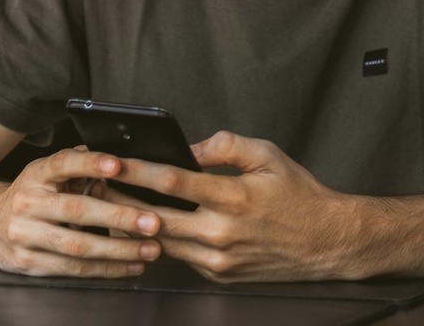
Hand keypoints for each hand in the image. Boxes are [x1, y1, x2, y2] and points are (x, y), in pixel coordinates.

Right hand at [0, 147, 164, 276]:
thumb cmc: (32, 194)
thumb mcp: (47, 173)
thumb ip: (79, 164)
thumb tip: (122, 154)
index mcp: (36, 174)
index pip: (63, 163)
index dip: (90, 163)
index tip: (118, 165)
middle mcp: (27, 203)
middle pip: (77, 211)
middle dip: (119, 218)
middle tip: (153, 222)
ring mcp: (25, 235)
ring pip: (78, 246)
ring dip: (119, 250)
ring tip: (151, 249)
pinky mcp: (28, 263)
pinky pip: (72, 269)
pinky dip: (106, 269)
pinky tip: (130, 266)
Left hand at [111, 131, 359, 281]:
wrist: (326, 242)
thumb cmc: (299, 195)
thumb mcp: (268, 155)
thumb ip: (226, 146)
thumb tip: (191, 147)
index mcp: (234, 197)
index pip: (172, 181)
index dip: (136, 171)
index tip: (112, 161)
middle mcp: (222, 232)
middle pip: (156, 216)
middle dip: (121, 199)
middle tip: (97, 185)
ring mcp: (219, 259)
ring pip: (163, 242)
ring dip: (135, 224)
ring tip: (113, 205)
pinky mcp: (219, 275)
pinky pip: (181, 257)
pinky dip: (162, 241)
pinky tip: (149, 227)